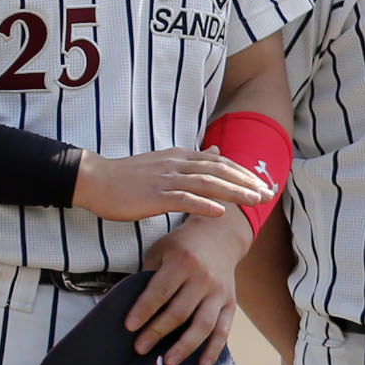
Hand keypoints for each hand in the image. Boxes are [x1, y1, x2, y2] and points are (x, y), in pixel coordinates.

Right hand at [72, 145, 273, 225]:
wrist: (96, 179)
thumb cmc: (128, 177)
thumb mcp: (164, 163)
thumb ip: (190, 161)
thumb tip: (215, 151)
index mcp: (180, 157)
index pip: (219, 162)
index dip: (243, 172)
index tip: (263, 183)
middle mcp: (177, 164)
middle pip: (219, 170)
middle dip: (246, 181)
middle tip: (268, 193)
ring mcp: (165, 179)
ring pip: (206, 183)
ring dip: (233, 192)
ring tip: (254, 201)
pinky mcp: (153, 195)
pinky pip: (182, 199)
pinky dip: (203, 204)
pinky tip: (220, 212)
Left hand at [124, 214, 248, 364]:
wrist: (221, 237)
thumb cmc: (182, 245)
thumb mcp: (162, 250)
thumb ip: (149, 275)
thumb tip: (133, 307)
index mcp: (183, 261)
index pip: (160, 291)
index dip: (144, 310)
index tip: (129, 327)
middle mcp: (203, 278)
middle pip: (179, 312)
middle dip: (157, 332)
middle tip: (140, 349)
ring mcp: (219, 293)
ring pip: (203, 325)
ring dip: (184, 346)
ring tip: (168, 362)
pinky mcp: (230, 304)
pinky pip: (223, 331)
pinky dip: (213, 351)